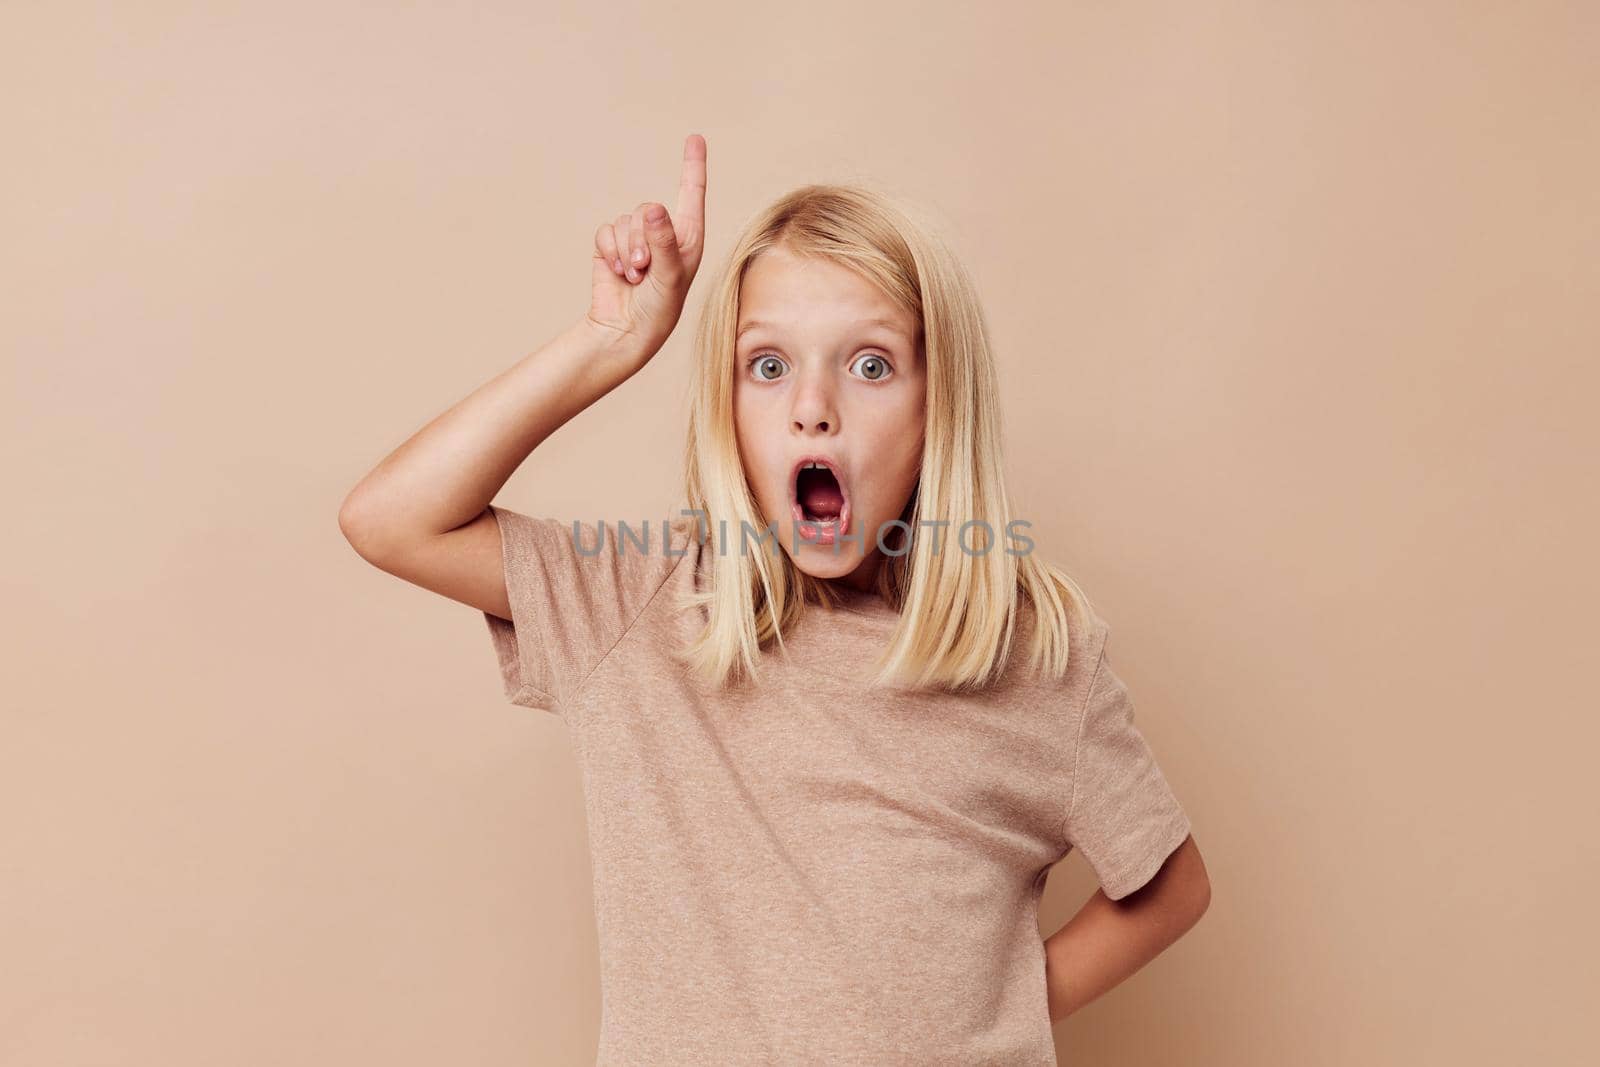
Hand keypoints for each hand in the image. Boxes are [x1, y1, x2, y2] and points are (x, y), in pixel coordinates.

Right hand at [586, 133, 707, 367]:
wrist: (626, 330)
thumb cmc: (659, 309)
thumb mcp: (670, 277)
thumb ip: (663, 242)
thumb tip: (655, 209)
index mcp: (688, 238)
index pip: (691, 194)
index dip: (692, 165)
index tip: (695, 138)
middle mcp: (663, 233)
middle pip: (646, 210)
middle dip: (641, 240)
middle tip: (645, 270)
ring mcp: (636, 239)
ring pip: (624, 221)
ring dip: (626, 251)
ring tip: (635, 277)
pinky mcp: (611, 246)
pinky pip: (605, 231)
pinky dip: (609, 252)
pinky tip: (618, 273)